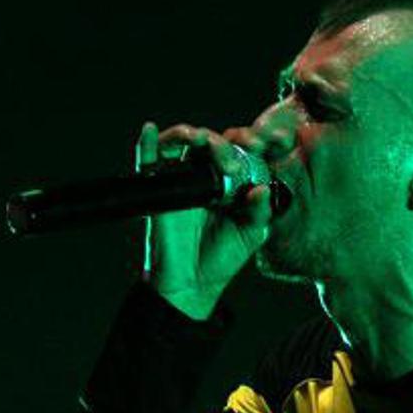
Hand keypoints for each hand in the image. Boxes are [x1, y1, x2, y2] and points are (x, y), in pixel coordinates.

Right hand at [133, 121, 273, 318]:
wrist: (191, 283)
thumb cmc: (222, 258)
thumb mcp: (251, 234)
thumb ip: (260, 211)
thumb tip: (261, 188)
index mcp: (233, 181)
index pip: (242, 149)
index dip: (253, 140)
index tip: (264, 143)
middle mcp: (208, 175)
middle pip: (213, 142)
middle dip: (224, 144)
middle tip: (231, 165)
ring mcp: (182, 180)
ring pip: (182, 143)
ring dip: (192, 134)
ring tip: (201, 141)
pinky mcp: (158, 190)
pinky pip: (148, 162)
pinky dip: (147, 144)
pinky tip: (151, 130)